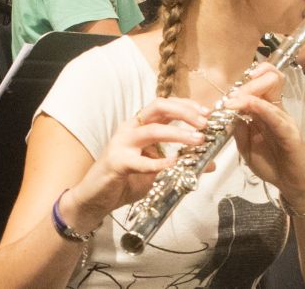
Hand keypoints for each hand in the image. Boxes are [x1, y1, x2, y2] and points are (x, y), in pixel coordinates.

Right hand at [63, 98, 210, 229]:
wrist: (94, 198)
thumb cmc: (124, 181)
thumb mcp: (157, 170)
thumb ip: (180, 163)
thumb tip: (209, 163)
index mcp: (140, 126)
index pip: (165, 106)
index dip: (187, 106)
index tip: (208, 112)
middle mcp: (130, 129)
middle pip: (158, 107)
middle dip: (184, 112)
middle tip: (205, 123)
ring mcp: (122, 144)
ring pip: (152, 130)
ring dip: (178, 133)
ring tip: (197, 140)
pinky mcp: (116, 162)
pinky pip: (140, 161)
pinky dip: (159, 162)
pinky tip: (173, 164)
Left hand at [219, 66, 304, 205]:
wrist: (293, 185)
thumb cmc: (272, 165)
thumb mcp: (246, 148)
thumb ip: (238, 131)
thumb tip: (228, 113)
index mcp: (265, 112)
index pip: (259, 85)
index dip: (243, 83)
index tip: (225, 92)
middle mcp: (276, 111)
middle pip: (269, 80)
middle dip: (248, 82)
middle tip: (230, 94)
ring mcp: (284, 120)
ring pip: (272, 91)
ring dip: (250, 91)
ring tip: (232, 99)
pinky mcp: (290, 133)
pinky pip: (275, 116)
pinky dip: (261, 107)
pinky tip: (248, 104)